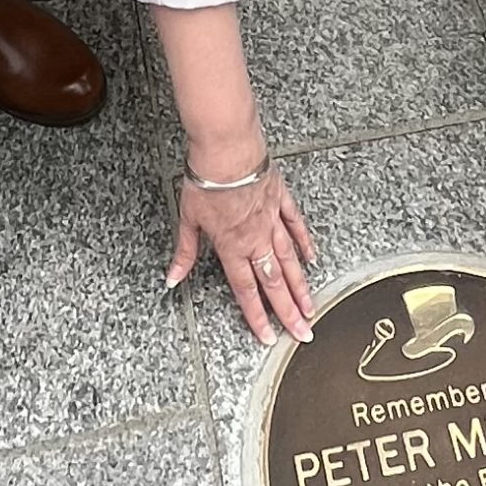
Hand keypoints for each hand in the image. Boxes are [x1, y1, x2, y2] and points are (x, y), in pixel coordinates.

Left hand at [167, 164, 317, 344]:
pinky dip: (305, 243)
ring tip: (311, 307)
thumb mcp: (188, 218)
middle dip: (289, 312)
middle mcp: (255, 238)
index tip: (268, 337)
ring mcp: (271, 220)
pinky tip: (312, 258)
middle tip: (304, 333)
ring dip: (300, 286)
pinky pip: (296, 226)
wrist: (227, 147)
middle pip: (274, 282)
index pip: (246, 290)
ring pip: (289, 260)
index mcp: (231, 246)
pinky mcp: (280, 199)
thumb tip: (173, 279)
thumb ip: (184, 253)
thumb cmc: (207, 179)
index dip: (257, 317)